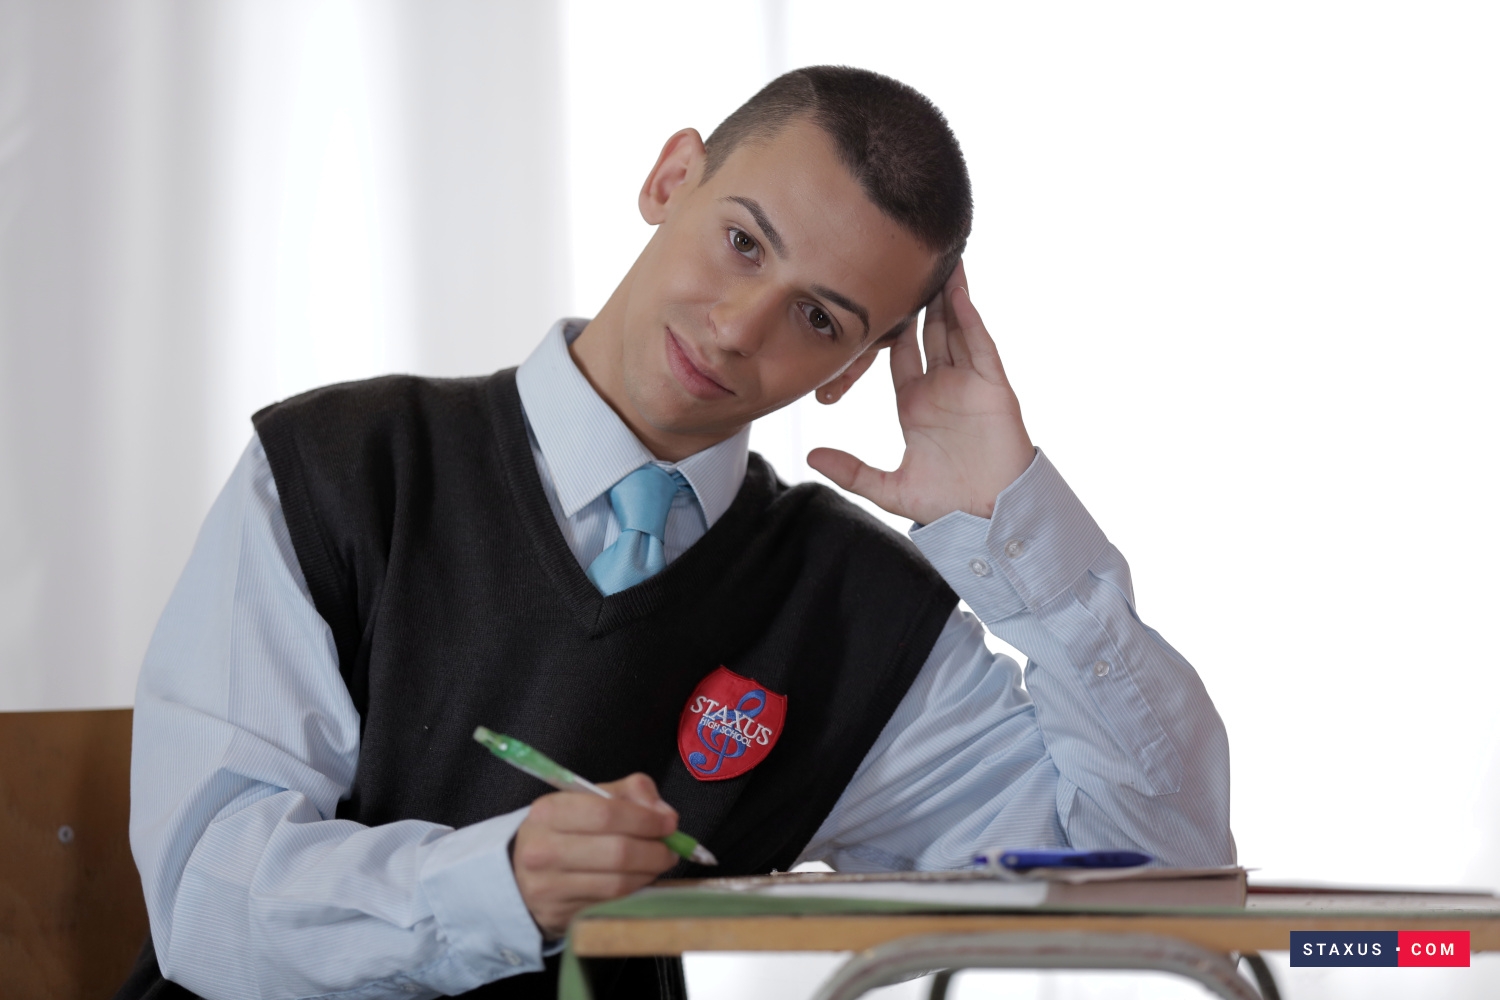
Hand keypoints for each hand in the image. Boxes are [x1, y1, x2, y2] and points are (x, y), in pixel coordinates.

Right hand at [512, 773, 678, 938]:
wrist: (520, 873)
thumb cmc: (562, 831)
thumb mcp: (587, 800)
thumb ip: (628, 793)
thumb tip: (663, 812)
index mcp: (549, 811)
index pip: (607, 813)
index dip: (646, 819)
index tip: (669, 822)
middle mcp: (543, 850)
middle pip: (617, 852)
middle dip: (655, 850)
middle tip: (672, 848)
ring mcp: (549, 887)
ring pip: (617, 883)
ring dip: (649, 874)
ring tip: (659, 863)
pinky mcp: (560, 915)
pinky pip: (610, 904)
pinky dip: (633, 892)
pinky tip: (639, 880)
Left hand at [808, 261, 1033, 524]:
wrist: (988, 517)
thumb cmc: (946, 505)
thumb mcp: (889, 488)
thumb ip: (851, 470)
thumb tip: (811, 455)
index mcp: (915, 404)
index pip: (900, 355)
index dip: (890, 328)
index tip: (873, 298)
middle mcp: (942, 387)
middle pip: (930, 332)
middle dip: (920, 300)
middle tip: (904, 263)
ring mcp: (968, 383)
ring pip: (956, 328)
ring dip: (947, 295)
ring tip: (936, 260)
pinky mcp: (993, 385)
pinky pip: (980, 343)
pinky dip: (969, 316)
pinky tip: (957, 291)